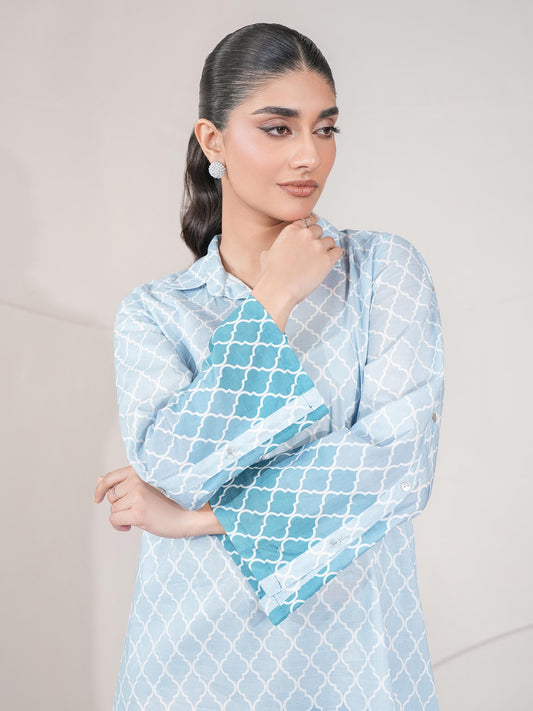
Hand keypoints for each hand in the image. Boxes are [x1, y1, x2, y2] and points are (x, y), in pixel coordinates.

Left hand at [92, 465, 224, 537]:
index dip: (101, 488)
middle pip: (113, 495)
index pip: (112, 476)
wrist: (191, 515)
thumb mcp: (148, 488)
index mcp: (141, 471)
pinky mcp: (137, 511)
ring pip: (113, 509)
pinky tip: (131, 527)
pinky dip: (119, 525)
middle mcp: (138, 480)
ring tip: (138, 518)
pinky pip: (114, 519)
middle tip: (133, 511)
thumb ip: (125, 482)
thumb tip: (99, 479)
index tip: (97, 498)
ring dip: (121, 516)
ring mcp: (138, 495)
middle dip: (119, 506)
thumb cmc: (172, 502)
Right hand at [256, 213, 343, 305]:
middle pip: (319, 230)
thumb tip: (272, 252)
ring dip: (327, 248)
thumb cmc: (271, 275)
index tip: (313, 230)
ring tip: (321, 259)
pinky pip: (338, 251)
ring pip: (330, 241)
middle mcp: (306, 235)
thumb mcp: (267, 255)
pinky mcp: (327, 259)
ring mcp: (318, 246)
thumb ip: (275, 248)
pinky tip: (329, 262)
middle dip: (317, 239)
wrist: (278, 289)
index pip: (307, 220)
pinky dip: (335, 256)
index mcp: (291, 230)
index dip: (311, 225)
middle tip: (314, 251)